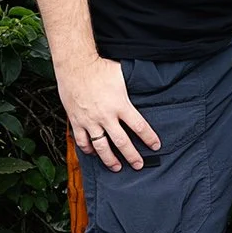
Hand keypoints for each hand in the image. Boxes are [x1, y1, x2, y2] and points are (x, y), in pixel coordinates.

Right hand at [57, 54, 159, 170]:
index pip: (139, 127)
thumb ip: (131, 88)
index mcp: (120, 105)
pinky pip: (83, 141)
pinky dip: (88, 149)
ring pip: (101, 147)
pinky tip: (94, 153)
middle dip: (132, 156)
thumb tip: (146, 86)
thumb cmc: (99, 67)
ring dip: (110, 159)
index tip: (156, 146)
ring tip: (117, 167)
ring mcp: (90, 120)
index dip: (149, 138)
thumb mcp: (122, 75)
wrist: (75, 65)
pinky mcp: (77, 121)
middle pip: (122, 142)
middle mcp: (106, 116)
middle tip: (139, 165)